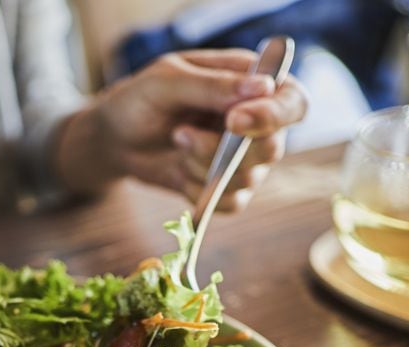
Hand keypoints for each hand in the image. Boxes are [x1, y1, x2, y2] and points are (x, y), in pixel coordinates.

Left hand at [82, 49, 308, 210]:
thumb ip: (212, 85)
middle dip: (222, 149)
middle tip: (181, 133)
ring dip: (202, 165)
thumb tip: (262, 87)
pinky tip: (179, 169)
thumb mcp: (167, 82)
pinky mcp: (229, 188)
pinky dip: (200, 192)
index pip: (292, 103)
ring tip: (175, 139)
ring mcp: (246, 159)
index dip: (273, 116)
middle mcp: (259, 123)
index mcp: (254, 85)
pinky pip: (231, 203)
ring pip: (247, 178)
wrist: (116, 138)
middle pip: (272, 148)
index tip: (234, 121)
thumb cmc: (142, 99)